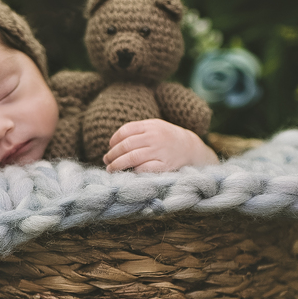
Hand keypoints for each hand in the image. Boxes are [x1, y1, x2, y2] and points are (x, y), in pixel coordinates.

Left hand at [103, 119, 217, 172]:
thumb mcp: (154, 126)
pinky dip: (133, 171)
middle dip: (112, 155)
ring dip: (117, 165)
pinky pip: (144, 169)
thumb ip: (136, 130)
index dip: (114, 140)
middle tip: (106, 160)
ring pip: (132, 158)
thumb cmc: (166, 137)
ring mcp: (160, 151)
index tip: (110, 147)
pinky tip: (128, 172)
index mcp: (151, 125)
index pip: (125, 131)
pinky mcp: (165, 165)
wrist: (191, 148)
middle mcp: (155, 137)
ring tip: (110, 169)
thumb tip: (113, 143)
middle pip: (126, 146)